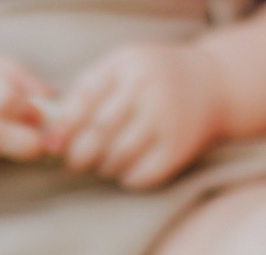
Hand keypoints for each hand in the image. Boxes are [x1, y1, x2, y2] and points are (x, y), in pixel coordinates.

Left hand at [47, 43, 223, 189]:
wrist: (214, 84)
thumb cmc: (154, 79)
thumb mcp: (123, 68)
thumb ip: (89, 91)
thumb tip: (51, 132)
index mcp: (127, 65)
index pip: (83, 101)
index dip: (62, 129)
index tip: (51, 145)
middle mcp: (147, 89)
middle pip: (97, 133)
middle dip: (77, 155)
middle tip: (74, 162)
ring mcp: (166, 119)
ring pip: (116, 157)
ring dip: (102, 167)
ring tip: (101, 163)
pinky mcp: (178, 148)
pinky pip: (140, 175)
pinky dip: (126, 178)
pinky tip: (125, 170)